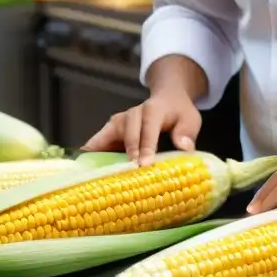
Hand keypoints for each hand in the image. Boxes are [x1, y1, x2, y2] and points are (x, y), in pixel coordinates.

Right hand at [81, 88, 201, 165]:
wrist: (167, 99)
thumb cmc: (178, 113)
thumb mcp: (190, 118)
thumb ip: (186, 132)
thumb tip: (184, 147)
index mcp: (152, 110)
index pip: (148, 128)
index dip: (146, 146)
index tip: (145, 165)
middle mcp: (132, 115)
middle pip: (128, 134)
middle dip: (128, 154)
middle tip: (130, 174)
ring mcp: (118, 123)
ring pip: (107, 138)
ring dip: (103, 157)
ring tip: (99, 177)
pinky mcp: (109, 132)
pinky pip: (97, 144)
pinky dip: (92, 157)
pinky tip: (86, 173)